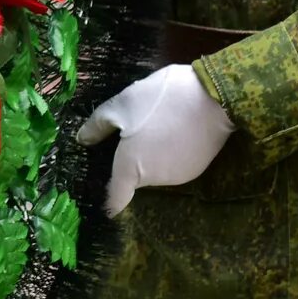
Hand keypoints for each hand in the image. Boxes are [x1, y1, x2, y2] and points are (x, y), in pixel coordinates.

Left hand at [76, 62, 234, 216]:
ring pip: (156, 168)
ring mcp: (178, 176)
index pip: (116, 198)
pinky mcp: (197, 168)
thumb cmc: (161, 100)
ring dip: (152, 154)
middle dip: (132, 160)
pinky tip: (174, 128)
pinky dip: (170, 151)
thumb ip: (98, 125)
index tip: (101, 196)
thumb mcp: (121, 104)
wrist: (214, 98)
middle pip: (136, 176)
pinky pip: (174, 162)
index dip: (107, 200)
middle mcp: (155, 180)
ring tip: (157, 125)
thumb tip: (83, 140)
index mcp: (131, 168)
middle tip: (133, 132)